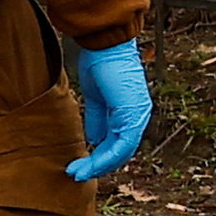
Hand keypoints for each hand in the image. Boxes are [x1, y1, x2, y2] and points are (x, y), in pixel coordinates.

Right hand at [63, 36, 152, 181]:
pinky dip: (103, 158)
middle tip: (77, 173)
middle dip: (98, 164)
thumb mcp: (95, 97)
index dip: (100, 156)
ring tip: (77, 172)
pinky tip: (87, 165)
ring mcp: (138, 115)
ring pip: (121, 152)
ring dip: (98, 165)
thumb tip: (93, 140)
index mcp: (131, 109)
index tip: (80, 164)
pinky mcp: (133, 115)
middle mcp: (139, 114)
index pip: (118, 141)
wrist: (104, 43)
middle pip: (121, 150)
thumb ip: (97, 119)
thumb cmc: (99, 61)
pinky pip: (120, 146)